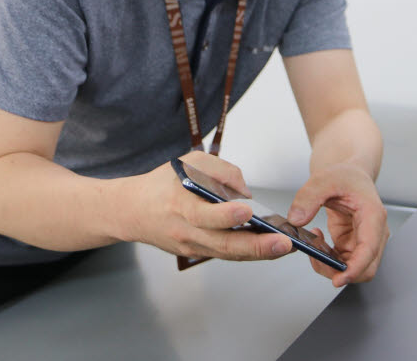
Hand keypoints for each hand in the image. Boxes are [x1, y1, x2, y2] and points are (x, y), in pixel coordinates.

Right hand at [117, 151, 292, 262]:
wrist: (132, 211)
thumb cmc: (163, 183)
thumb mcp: (189, 162)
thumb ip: (220, 170)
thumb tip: (246, 193)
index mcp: (180, 205)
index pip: (204, 215)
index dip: (226, 216)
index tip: (247, 212)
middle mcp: (185, 231)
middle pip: (222, 244)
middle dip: (256, 246)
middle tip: (282, 243)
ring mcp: (191, 246)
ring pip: (227, 254)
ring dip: (258, 254)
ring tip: (285, 247)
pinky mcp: (196, 252)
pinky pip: (225, 254)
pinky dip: (247, 253)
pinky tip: (270, 248)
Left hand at [287, 163, 388, 287]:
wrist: (349, 176)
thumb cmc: (345, 176)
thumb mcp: (323, 179)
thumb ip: (308, 197)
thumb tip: (296, 220)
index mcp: (373, 215)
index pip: (369, 249)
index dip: (355, 268)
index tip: (338, 279)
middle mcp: (374, 232)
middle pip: (366, 268)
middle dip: (341, 272)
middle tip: (316, 259)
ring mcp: (365, 241)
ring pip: (354, 270)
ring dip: (332, 266)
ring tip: (313, 246)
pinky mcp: (354, 245)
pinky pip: (344, 264)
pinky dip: (329, 260)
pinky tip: (318, 241)